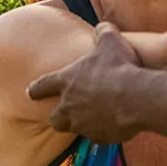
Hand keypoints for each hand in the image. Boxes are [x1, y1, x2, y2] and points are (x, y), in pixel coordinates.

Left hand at [25, 23, 144, 141]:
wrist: (136, 97)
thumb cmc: (119, 67)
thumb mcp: (110, 41)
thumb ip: (103, 32)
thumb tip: (102, 27)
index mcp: (66, 80)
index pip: (41, 85)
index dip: (35, 89)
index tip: (30, 93)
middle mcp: (69, 105)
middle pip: (54, 118)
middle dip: (58, 116)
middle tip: (65, 113)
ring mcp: (82, 124)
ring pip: (74, 129)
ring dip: (81, 124)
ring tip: (93, 119)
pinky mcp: (98, 137)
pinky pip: (96, 137)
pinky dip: (102, 133)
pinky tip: (113, 127)